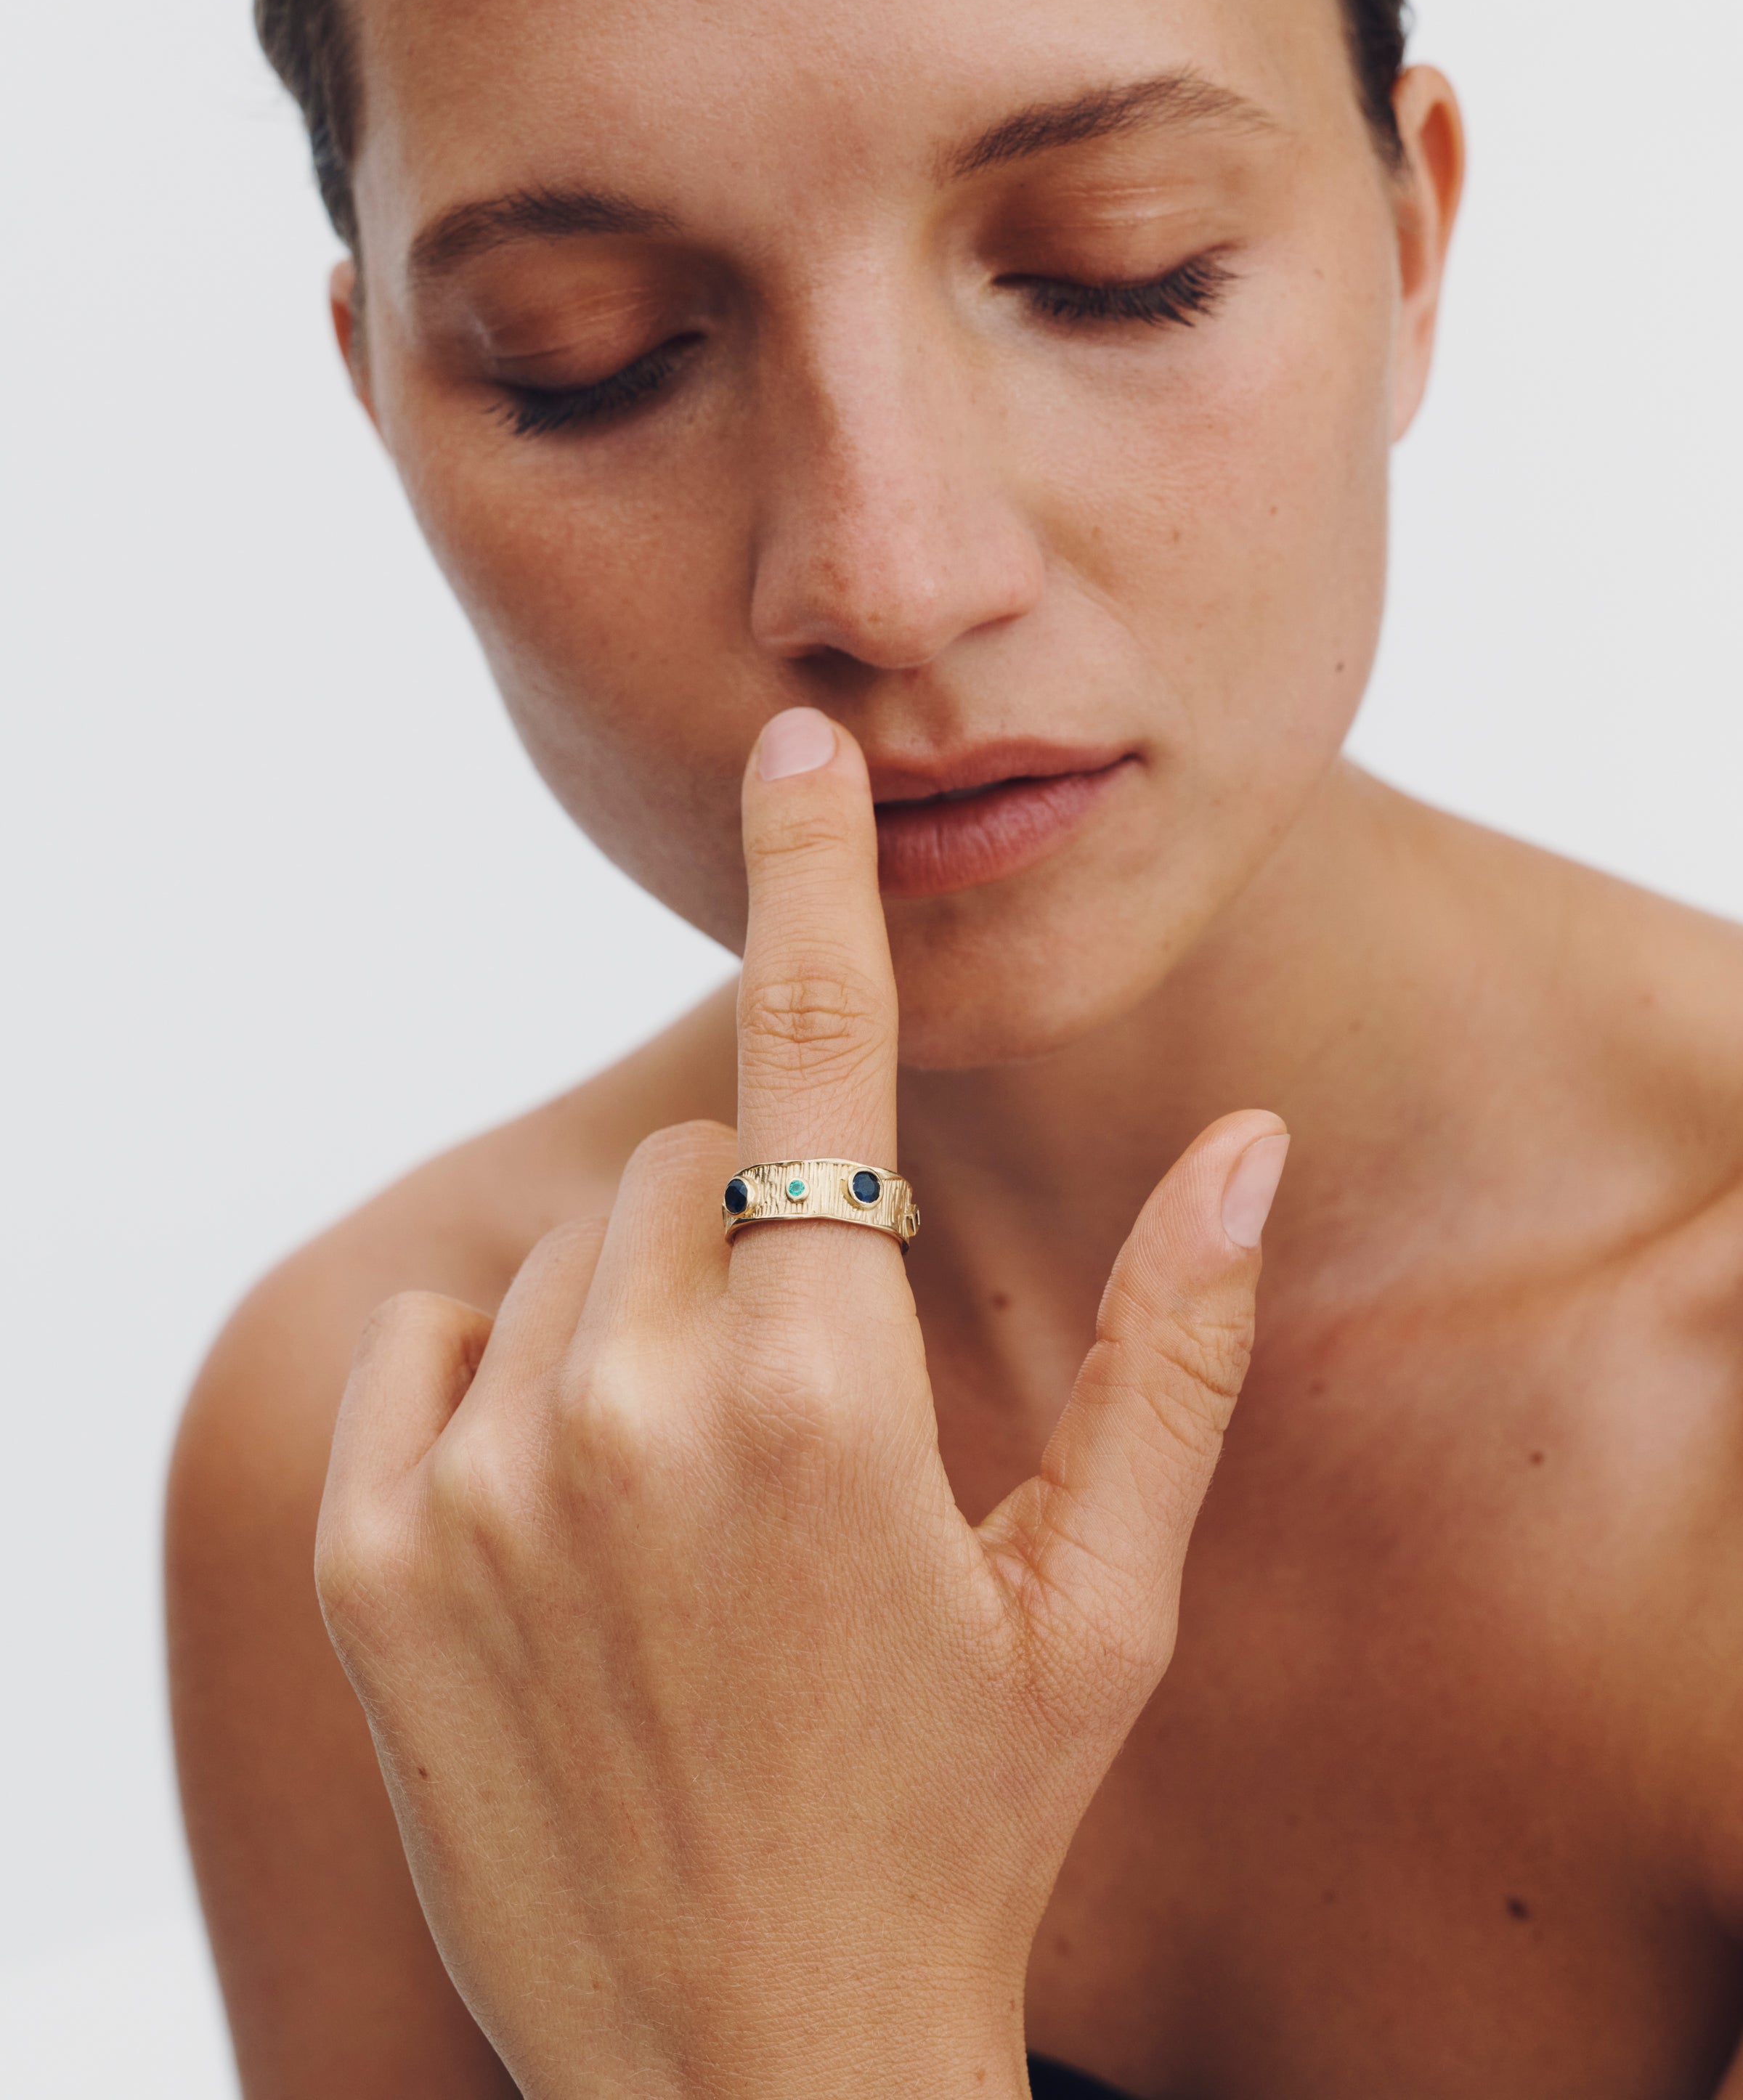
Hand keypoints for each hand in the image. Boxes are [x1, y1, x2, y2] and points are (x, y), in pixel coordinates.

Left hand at [316, 706, 1288, 2099]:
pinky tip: (566, 1515)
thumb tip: (1252, 1144)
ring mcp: (484, 1487)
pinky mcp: (374, 1560)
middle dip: (758, 1242)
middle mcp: (638, 1410)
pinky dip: (497, 1377)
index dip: (813, 881)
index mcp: (834, 1395)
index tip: (790, 748)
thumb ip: (1173, 1349)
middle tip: (812, 1418)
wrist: (749, 2072)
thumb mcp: (1097, 1605)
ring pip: (563, 1259)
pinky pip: (430, 1338)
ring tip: (699, 1505)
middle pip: (685, 1174)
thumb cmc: (958, 1827)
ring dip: (636, 1322)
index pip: (818, 1057)